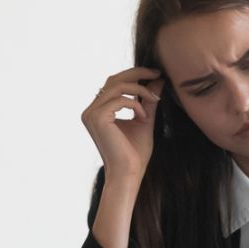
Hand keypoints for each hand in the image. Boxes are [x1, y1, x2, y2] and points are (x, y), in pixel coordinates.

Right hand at [81, 67, 163, 183]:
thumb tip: (157, 80)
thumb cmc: (135, 153)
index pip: (114, 83)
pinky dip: (135, 104)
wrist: (128, 173)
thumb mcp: (144, 119)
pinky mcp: (97, 118)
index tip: (155, 74)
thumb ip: (148, 99)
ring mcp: (91, 114)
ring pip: (117, 86)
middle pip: (114, 79)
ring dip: (140, 90)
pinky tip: (143, 117)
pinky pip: (119, 100)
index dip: (134, 74)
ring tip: (154, 99)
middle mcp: (91, 110)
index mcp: (98, 110)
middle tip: (157, 73)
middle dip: (137, 73)